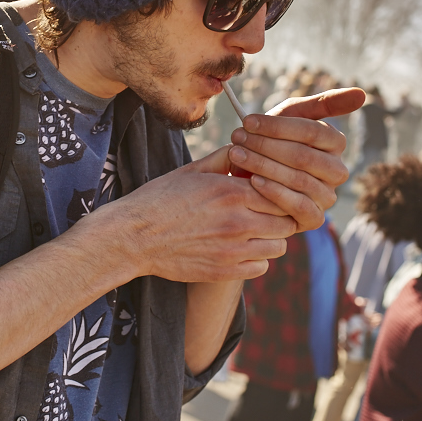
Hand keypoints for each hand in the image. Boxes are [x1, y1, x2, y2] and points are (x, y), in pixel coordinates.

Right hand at [109, 146, 297, 281]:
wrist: (134, 236)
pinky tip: (242, 249)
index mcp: (233, 192)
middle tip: (267, 213)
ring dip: (271, 238)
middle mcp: (239, 221)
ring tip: (255, 232)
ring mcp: (233, 250)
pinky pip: (261, 267)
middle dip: (280, 215)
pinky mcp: (225, 271)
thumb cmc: (161, 198)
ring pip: (279, 246)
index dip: (279, 191)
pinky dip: (257, 259)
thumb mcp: (193, 171)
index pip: (282, 192)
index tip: (269, 192)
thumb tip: (247, 149)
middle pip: (286, 221)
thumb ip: (225, 159)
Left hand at [225, 88, 364, 230]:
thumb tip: (363, 93)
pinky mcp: (314, 219)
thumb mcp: (292, 116)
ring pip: (299, 180)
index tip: (248, 121)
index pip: (312, 132)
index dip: (278, 126)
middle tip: (238, 138)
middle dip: (266, 146)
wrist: (251, 175)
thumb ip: (324, 102)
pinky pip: (299, 206)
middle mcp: (337, 171)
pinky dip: (274, 192)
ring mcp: (328, 196)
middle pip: (304, 156)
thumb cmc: (272, 140)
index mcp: (335, 144)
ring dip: (263, 165)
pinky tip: (253, 181)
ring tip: (237, 155)